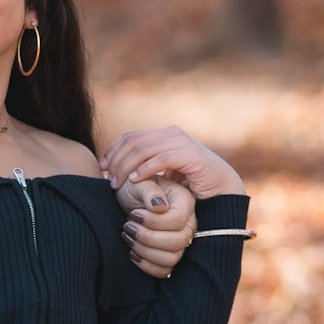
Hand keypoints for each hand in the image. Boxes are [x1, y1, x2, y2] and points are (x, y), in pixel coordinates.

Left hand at [99, 126, 243, 200]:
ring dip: (126, 166)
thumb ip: (146, 166)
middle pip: (133, 142)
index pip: (130, 137)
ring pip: (143, 149)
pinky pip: (161, 159)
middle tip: (107, 179)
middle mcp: (171, 134)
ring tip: (117, 183)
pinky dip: (144, 169)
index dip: (113, 151)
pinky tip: (134, 180)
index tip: (102, 168)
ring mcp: (180, 142)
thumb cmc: (190, 184)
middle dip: (117, 160)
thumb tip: (119, 171)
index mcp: (163, 135)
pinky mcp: (189, 155)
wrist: (220, 189)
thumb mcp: (163, 173)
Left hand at [115, 177, 196, 278]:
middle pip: (178, 242)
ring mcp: (181, 241)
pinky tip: (132, 253)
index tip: (133, 215)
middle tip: (128, 227)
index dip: (152, 222)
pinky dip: (147, 266)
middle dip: (147, 238)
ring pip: (172, 258)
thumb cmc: (133, 189)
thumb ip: (149, 191)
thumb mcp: (138, 183)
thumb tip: (160, 207)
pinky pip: (165, 270)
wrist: (127, 201)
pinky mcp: (170, 254)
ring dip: (145, 252)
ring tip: (128, 238)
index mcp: (185, 201)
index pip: (177, 221)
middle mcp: (188, 223)